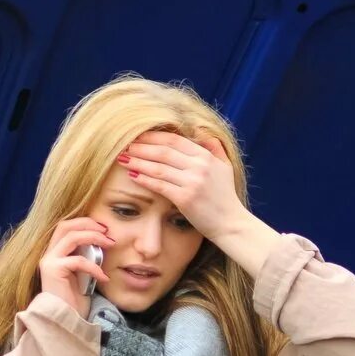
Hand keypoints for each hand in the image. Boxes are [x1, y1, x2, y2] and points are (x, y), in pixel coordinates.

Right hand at [38, 216, 111, 316]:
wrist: (65, 322)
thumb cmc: (74, 302)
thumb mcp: (82, 275)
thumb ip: (86, 258)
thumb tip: (103, 244)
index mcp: (54, 253)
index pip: (66, 227)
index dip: (84, 223)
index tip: (104, 228)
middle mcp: (48, 254)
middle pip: (65, 225)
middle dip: (88, 224)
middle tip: (107, 231)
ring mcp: (49, 261)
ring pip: (71, 236)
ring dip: (93, 237)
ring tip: (110, 244)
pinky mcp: (53, 270)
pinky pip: (78, 260)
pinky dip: (95, 267)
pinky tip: (104, 277)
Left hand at [120, 131, 252, 242]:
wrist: (231, 224)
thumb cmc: (226, 197)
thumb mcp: (225, 167)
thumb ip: (214, 147)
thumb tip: (200, 130)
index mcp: (206, 156)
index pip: (174, 140)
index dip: (153, 137)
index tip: (138, 136)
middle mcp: (199, 166)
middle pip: (163, 151)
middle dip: (141, 147)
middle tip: (124, 146)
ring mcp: (192, 182)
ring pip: (158, 167)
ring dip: (138, 162)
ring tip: (123, 159)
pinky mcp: (185, 199)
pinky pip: (159, 185)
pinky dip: (144, 179)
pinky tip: (133, 175)